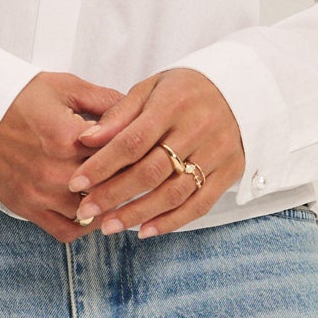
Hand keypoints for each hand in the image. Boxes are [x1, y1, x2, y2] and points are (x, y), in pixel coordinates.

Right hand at [0, 72, 127, 240]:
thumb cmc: (16, 96)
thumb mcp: (64, 86)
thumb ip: (105, 99)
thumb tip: (139, 110)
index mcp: (68, 137)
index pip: (120, 153)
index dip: (138, 152)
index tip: (148, 150)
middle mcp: (56, 170)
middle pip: (110, 186)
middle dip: (128, 180)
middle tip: (143, 175)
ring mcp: (41, 193)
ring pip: (92, 213)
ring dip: (108, 205)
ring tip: (119, 193)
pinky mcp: (27, 207)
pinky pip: (66, 231)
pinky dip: (84, 226)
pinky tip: (93, 212)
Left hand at [65, 68, 245, 237]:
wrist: (240, 90)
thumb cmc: (185, 89)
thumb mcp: (152, 87)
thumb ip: (120, 114)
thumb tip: (86, 140)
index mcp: (174, 103)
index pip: (132, 141)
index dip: (102, 165)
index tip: (77, 182)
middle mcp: (198, 129)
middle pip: (150, 171)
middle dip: (114, 195)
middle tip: (86, 210)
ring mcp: (217, 153)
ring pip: (173, 193)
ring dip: (138, 214)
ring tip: (109, 225)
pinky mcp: (230, 171)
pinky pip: (200, 204)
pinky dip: (172, 222)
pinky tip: (145, 230)